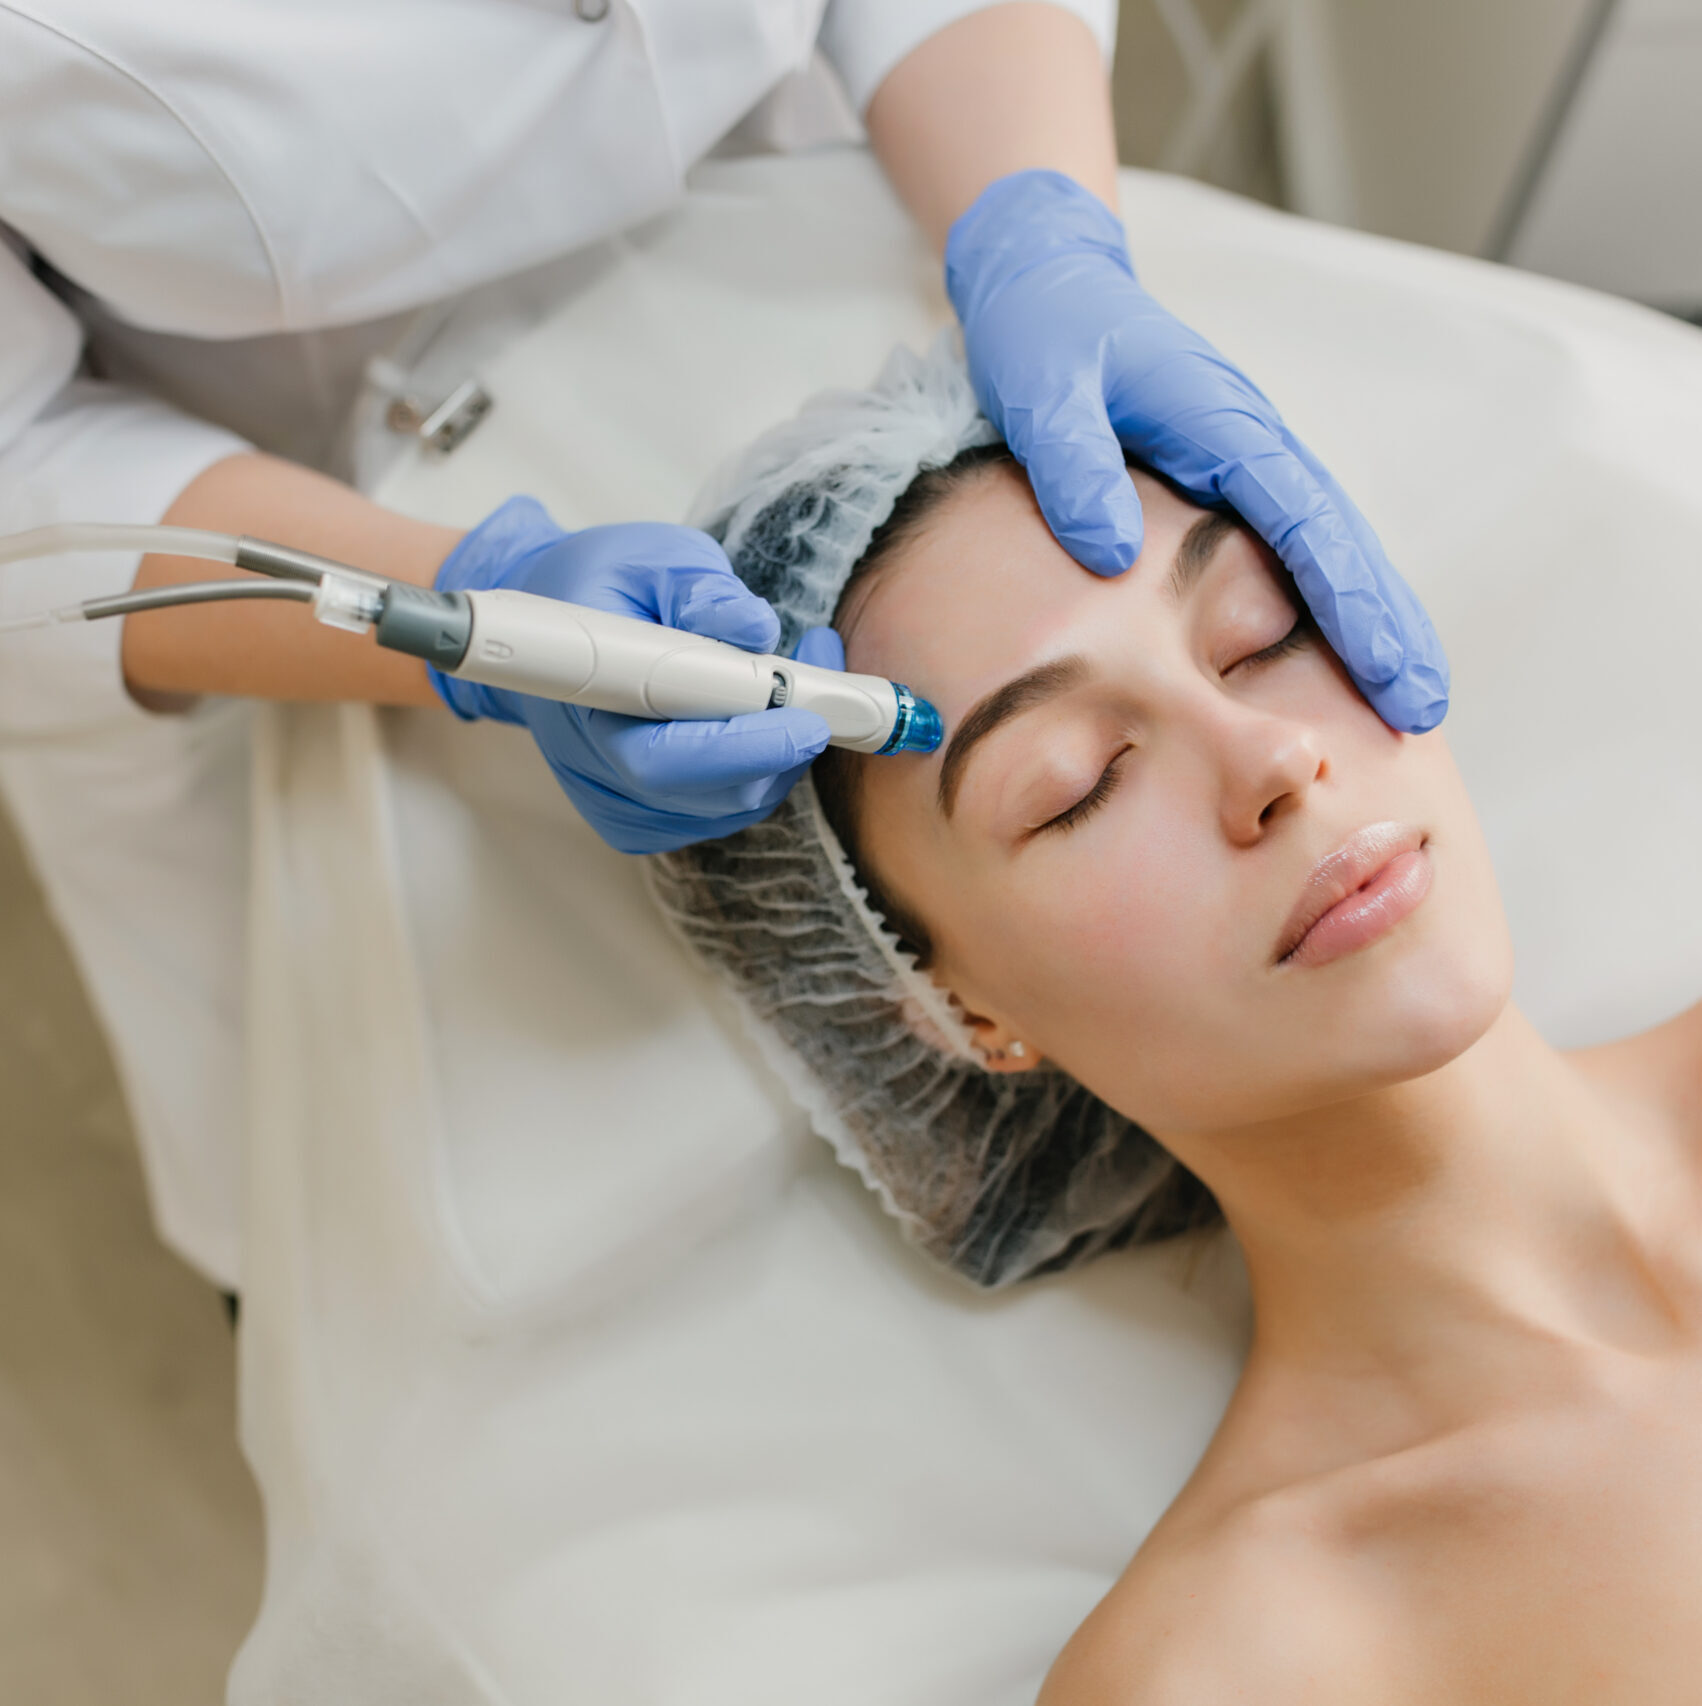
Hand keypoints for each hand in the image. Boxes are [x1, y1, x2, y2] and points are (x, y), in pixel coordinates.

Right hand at [431, 497, 829, 852]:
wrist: (552, 630)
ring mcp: (618, 804)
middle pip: (711, 794)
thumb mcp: (651, 558)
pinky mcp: (641, 819)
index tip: (805, 719)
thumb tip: (754, 627)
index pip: (666, 757)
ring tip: (796, 684)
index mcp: (587, 702)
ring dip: (779, 755)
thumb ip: (701, 588)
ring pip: (727, 808)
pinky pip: (720, 814)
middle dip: (782, 748)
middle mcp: (596, 769)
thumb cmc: (602, 587)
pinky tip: (764, 722)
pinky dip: (758, 773)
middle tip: (825, 690)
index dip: (743, 747)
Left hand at [945, 169, 1448, 734]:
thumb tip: (1111, 554)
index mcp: (1223, 423)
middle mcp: (1252, 443)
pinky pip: (1291, 545)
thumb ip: (1073, 464)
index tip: (1385, 668)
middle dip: (1388, 624)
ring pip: (1328, 546)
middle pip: (1341, 541)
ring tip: (1406, 699)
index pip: (1306, 523)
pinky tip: (1342, 652)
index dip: (1349, 601)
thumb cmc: (1045, 332)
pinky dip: (1327, 597)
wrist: (1047, 283)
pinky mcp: (1227, 476)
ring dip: (1371, 618)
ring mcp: (1245, 460)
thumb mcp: (1042, 390)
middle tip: (1424, 707)